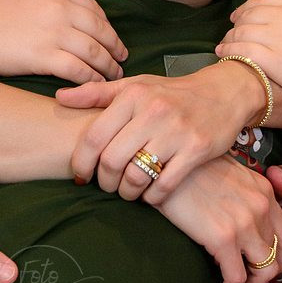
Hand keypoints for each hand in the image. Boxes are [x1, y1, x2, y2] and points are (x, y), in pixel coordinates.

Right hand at [0, 0, 126, 82]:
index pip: (95, 9)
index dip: (108, 26)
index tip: (113, 39)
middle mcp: (59, 9)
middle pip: (100, 30)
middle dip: (115, 48)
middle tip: (121, 60)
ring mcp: (53, 33)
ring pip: (94, 52)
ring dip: (108, 67)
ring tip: (113, 77)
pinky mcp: (44, 57)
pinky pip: (78, 70)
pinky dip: (91, 79)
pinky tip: (95, 85)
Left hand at [57, 62, 262, 201]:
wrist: (222, 93)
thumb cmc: (171, 93)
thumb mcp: (135, 86)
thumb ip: (96, 93)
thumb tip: (59, 97)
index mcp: (133, 94)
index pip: (94, 135)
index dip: (82, 162)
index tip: (81, 175)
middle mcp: (152, 111)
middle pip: (112, 160)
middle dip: (104, 181)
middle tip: (107, 185)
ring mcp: (176, 131)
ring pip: (136, 176)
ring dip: (127, 193)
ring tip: (127, 192)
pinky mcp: (196, 150)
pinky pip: (164, 185)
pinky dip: (152, 197)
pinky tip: (150, 193)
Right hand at [156, 156, 281, 282]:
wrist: (163, 163)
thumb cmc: (189, 166)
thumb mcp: (226, 170)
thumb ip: (242, 193)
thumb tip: (239, 216)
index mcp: (264, 190)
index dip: (277, 256)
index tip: (259, 267)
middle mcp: (262, 206)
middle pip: (279, 255)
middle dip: (264, 277)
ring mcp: (244, 223)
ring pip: (263, 271)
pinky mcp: (223, 238)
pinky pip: (236, 278)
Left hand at [216, 0, 281, 121]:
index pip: (262, 0)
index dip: (246, 8)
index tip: (238, 16)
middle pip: (249, 14)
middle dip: (236, 23)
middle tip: (229, 32)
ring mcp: (281, 38)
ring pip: (243, 31)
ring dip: (229, 38)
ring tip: (223, 46)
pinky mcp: (276, 62)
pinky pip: (244, 51)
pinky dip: (230, 51)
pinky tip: (224, 56)